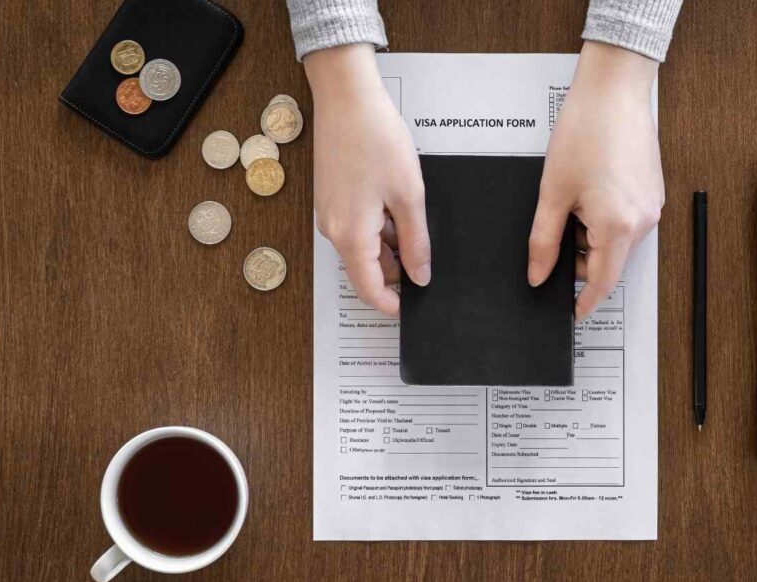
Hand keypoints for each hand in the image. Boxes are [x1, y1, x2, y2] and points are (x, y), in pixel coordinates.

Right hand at [304, 44, 429, 315]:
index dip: (392, 305)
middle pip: (366, 269)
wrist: (346, 97)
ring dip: (390, 244)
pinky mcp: (332, 198)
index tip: (413, 309)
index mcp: (350, 236)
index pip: (369, 290)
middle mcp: (333, 230)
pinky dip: (379, 226)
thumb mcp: (409, 195)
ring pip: (364, 247)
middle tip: (426, 257)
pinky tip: (398, 203)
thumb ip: (416, 241)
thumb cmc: (374, 138)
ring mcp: (329, 214)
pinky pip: (357, 226)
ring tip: (414, 218)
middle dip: (397, 271)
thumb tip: (420, 275)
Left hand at [529, 41, 664, 319]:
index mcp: (617, 226)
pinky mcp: (653, 193)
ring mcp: (652, 207)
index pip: (602, 283)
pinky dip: (605, 219)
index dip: (585, 302)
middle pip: (609, 262)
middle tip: (558, 233)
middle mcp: (642, 221)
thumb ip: (543, 241)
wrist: (614, 91)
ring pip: (617, 241)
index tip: (572, 313)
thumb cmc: (585, 131)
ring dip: (592, 236)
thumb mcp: (552, 193)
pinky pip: (627, 221)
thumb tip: (538, 274)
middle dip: (582, 259)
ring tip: (573, 200)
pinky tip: (590, 190)